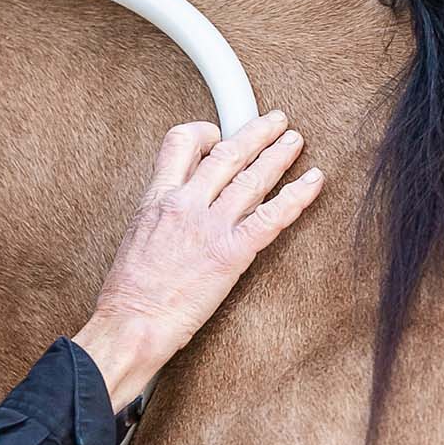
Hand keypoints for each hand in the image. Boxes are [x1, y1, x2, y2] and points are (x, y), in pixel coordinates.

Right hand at [73, 112, 323, 409]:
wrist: (132, 323)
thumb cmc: (129, 293)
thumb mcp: (135, 236)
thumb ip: (160, 213)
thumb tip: (176, 206)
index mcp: (157, 198)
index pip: (181, 143)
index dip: (205, 133)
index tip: (220, 136)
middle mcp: (185, 204)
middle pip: (228, 153)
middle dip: (257, 132)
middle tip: (276, 122)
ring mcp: (210, 226)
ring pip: (253, 177)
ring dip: (280, 154)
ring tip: (295, 141)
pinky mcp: (232, 252)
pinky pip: (273, 215)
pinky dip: (298, 195)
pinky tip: (314, 181)